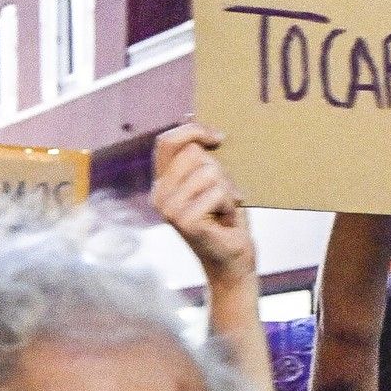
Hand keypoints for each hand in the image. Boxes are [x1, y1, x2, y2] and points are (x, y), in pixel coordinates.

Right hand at [151, 123, 254, 286]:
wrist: (232, 261)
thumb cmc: (225, 221)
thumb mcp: (212, 182)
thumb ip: (201, 160)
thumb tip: (204, 129)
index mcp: (161, 183)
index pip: (166, 142)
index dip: (193, 131)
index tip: (219, 137)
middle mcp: (159, 195)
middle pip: (194, 155)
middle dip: (219, 172)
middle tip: (224, 197)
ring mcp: (169, 209)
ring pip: (209, 172)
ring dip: (227, 190)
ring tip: (224, 210)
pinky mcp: (184, 221)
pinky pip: (218, 192)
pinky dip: (230, 204)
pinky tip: (225, 220)